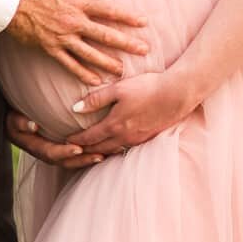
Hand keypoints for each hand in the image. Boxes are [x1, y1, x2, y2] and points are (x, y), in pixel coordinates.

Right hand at [5, 0, 149, 87]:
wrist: (5, 0)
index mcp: (77, 1)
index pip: (108, 10)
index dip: (127, 16)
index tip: (143, 23)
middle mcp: (72, 21)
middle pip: (104, 34)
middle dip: (126, 43)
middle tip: (144, 50)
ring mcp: (61, 37)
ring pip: (89, 53)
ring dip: (107, 62)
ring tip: (123, 70)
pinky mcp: (50, 48)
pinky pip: (69, 64)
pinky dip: (83, 73)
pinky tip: (96, 80)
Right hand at [5, 111, 107, 168]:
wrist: (14, 119)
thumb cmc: (14, 116)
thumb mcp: (12, 118)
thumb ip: (20, 122)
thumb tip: (33, 125)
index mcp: (35, 147)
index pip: (51, 153)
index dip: (64, 152)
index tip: (78, 149)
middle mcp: (45, 153)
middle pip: (65, 161)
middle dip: (82, 160)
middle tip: (100, 156)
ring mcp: (53, 152)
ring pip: (72, 161)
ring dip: (88, 159)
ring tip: (105, 156)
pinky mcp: (60, 149)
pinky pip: (75, 155)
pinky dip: (88, 154)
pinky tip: (104, 150)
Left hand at [66, 69, 197, 155]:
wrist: (178, 94)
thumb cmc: (147, 87)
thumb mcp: (119, 89)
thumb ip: (96, 99)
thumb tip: (74, 108)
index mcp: (114, 125)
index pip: (89, 138)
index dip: (75, 140)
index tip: (64, 140)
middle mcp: (124, 137)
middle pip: (99, 149)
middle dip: (84, 151)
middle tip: (72, 152)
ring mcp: (137, 140)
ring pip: (113, 151)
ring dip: (100, 153)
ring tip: (90, 152)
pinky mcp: (148, 138)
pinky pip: (126, 149)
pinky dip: (115, 150)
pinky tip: (114, 146)